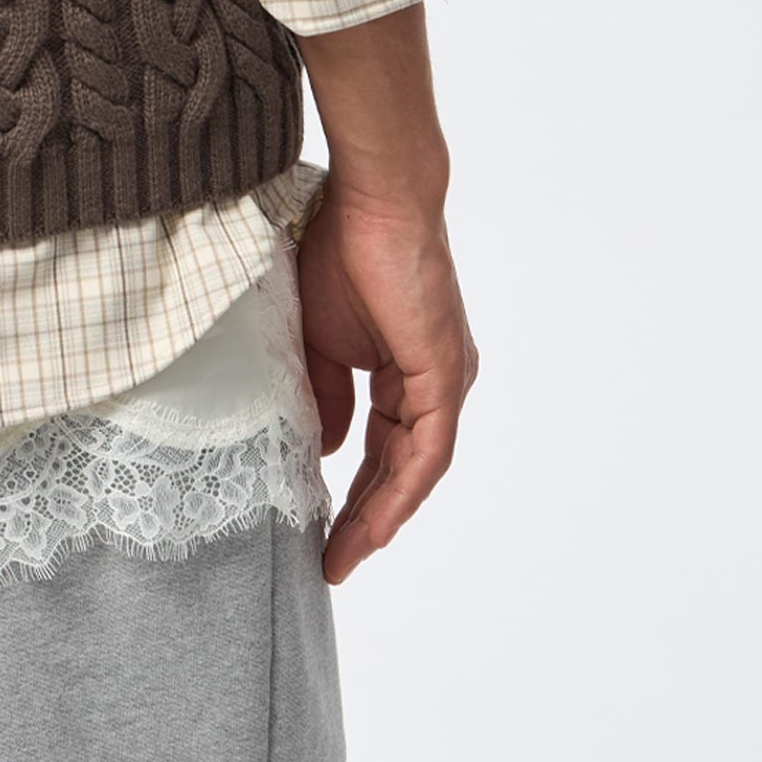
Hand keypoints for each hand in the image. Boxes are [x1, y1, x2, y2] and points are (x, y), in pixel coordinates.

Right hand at [295, 168, 476, 583]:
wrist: (372, 201)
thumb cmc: (342, 249)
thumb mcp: (318, 339)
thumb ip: (324, 395)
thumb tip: (327, 450)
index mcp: (405, 371)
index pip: (379, 447)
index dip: (351, 492)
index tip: (318, 531)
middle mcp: (433, 383)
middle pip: (399, 469)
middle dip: (363, 518)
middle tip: (328, 561)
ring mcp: (443, 382)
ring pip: (415, 470)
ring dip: (379, 517)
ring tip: (343, 557)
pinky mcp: (444, 377)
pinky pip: (426, 453)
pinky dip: (401, 494)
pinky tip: (376, 526)